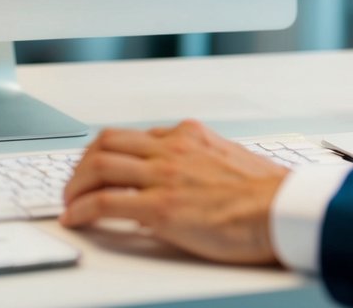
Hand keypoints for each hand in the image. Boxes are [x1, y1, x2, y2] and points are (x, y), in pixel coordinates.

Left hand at [60, 119, 287, 264]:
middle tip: (75, 181)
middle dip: (83, 163)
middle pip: (107, 143)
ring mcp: (163, 176)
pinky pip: (106, 202)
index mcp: (189, 135)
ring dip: (75, 184)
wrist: (284, 210)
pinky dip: (82, 209)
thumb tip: (183, 174)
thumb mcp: (229, 158)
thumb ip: (200, 159)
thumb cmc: (267, 193)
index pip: (134, 135)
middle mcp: (171, 149)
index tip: (99, 165)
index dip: (108, 151)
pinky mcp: (160, 208)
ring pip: (99, 166)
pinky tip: (75, 218)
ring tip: (69, 201)